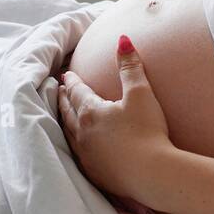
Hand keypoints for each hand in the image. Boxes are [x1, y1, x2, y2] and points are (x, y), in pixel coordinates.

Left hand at [57, 34, 172, 201]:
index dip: (72, 81)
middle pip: (68, 112)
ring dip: (66, 120)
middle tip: (60, 90)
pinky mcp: (95, 173)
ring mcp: (87, 156)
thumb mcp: (141, 94)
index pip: (77, 91)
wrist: (152, 173)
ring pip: (69, 133)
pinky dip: (75, 143)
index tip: (66, 74)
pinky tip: (80, 146)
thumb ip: (130, 67)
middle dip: (64, 99)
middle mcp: (83, 134)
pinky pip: (78, 154)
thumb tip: (123, 40)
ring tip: (66, 114)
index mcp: (91, 112)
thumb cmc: (147, 131)